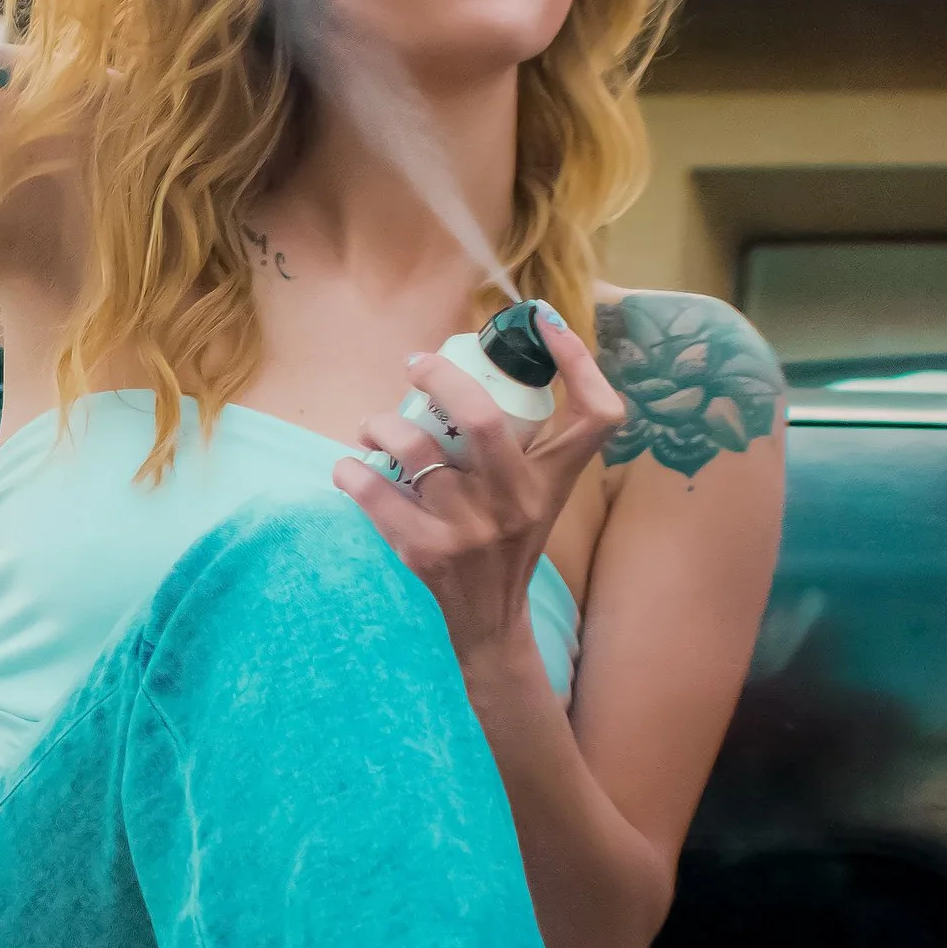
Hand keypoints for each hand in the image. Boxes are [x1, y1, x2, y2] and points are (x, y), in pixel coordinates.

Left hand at [333, 307, 623, 667]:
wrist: (489, 624)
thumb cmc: (507, 543)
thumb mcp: (537, 496)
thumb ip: (525, 443)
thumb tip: (482, 367)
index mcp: (555, 481)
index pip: (598, 415)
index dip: (582, 362)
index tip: (546, 323)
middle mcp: (519, 503)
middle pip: (485, 418)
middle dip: (441, 377)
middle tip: (414, 363)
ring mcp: (472, 531)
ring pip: (416, 450)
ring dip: (381, 425)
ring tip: (372, 425)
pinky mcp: (426, 553)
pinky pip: (376, 494)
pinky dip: (352, 472)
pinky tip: (348, 467)